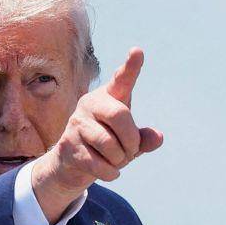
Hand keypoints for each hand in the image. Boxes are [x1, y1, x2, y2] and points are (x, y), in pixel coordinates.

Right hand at [31, 47, 163, 222]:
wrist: (72, 165)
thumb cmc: (107, 145)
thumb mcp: (129, 141)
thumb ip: (144, 138)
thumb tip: (158, 137)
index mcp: (109, 98)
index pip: (121, 80)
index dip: (131, 67)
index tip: (138, 52)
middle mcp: (91, 104)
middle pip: (120, 115)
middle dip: (131, 139)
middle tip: (132, 150)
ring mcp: (76, 123)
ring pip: (109, 143)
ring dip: (120, 159)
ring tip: (117, 160)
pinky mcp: (68, 145)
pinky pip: (98, 163)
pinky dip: (110, 172)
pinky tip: (109, 170)